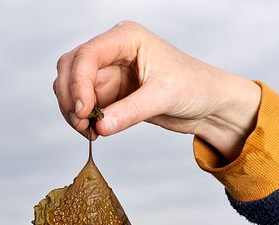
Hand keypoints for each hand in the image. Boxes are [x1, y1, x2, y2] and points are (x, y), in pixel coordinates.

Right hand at [53, 21, 261, 160]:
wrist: (208, 103)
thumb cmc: (195, 87)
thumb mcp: (164, 97)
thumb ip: (130, 112)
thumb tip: (100, 126)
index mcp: (126, 38)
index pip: (87, 55)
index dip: (78, 83)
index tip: (83, 111)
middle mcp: (113, 51)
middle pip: (71, 68)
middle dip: (71, 97)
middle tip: (83, 125)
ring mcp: (109, 72)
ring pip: (72, 87)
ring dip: (73, 110)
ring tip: (90, 132)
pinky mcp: (110, 92)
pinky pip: (84, 104)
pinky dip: (83, 119)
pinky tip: (95, 132)